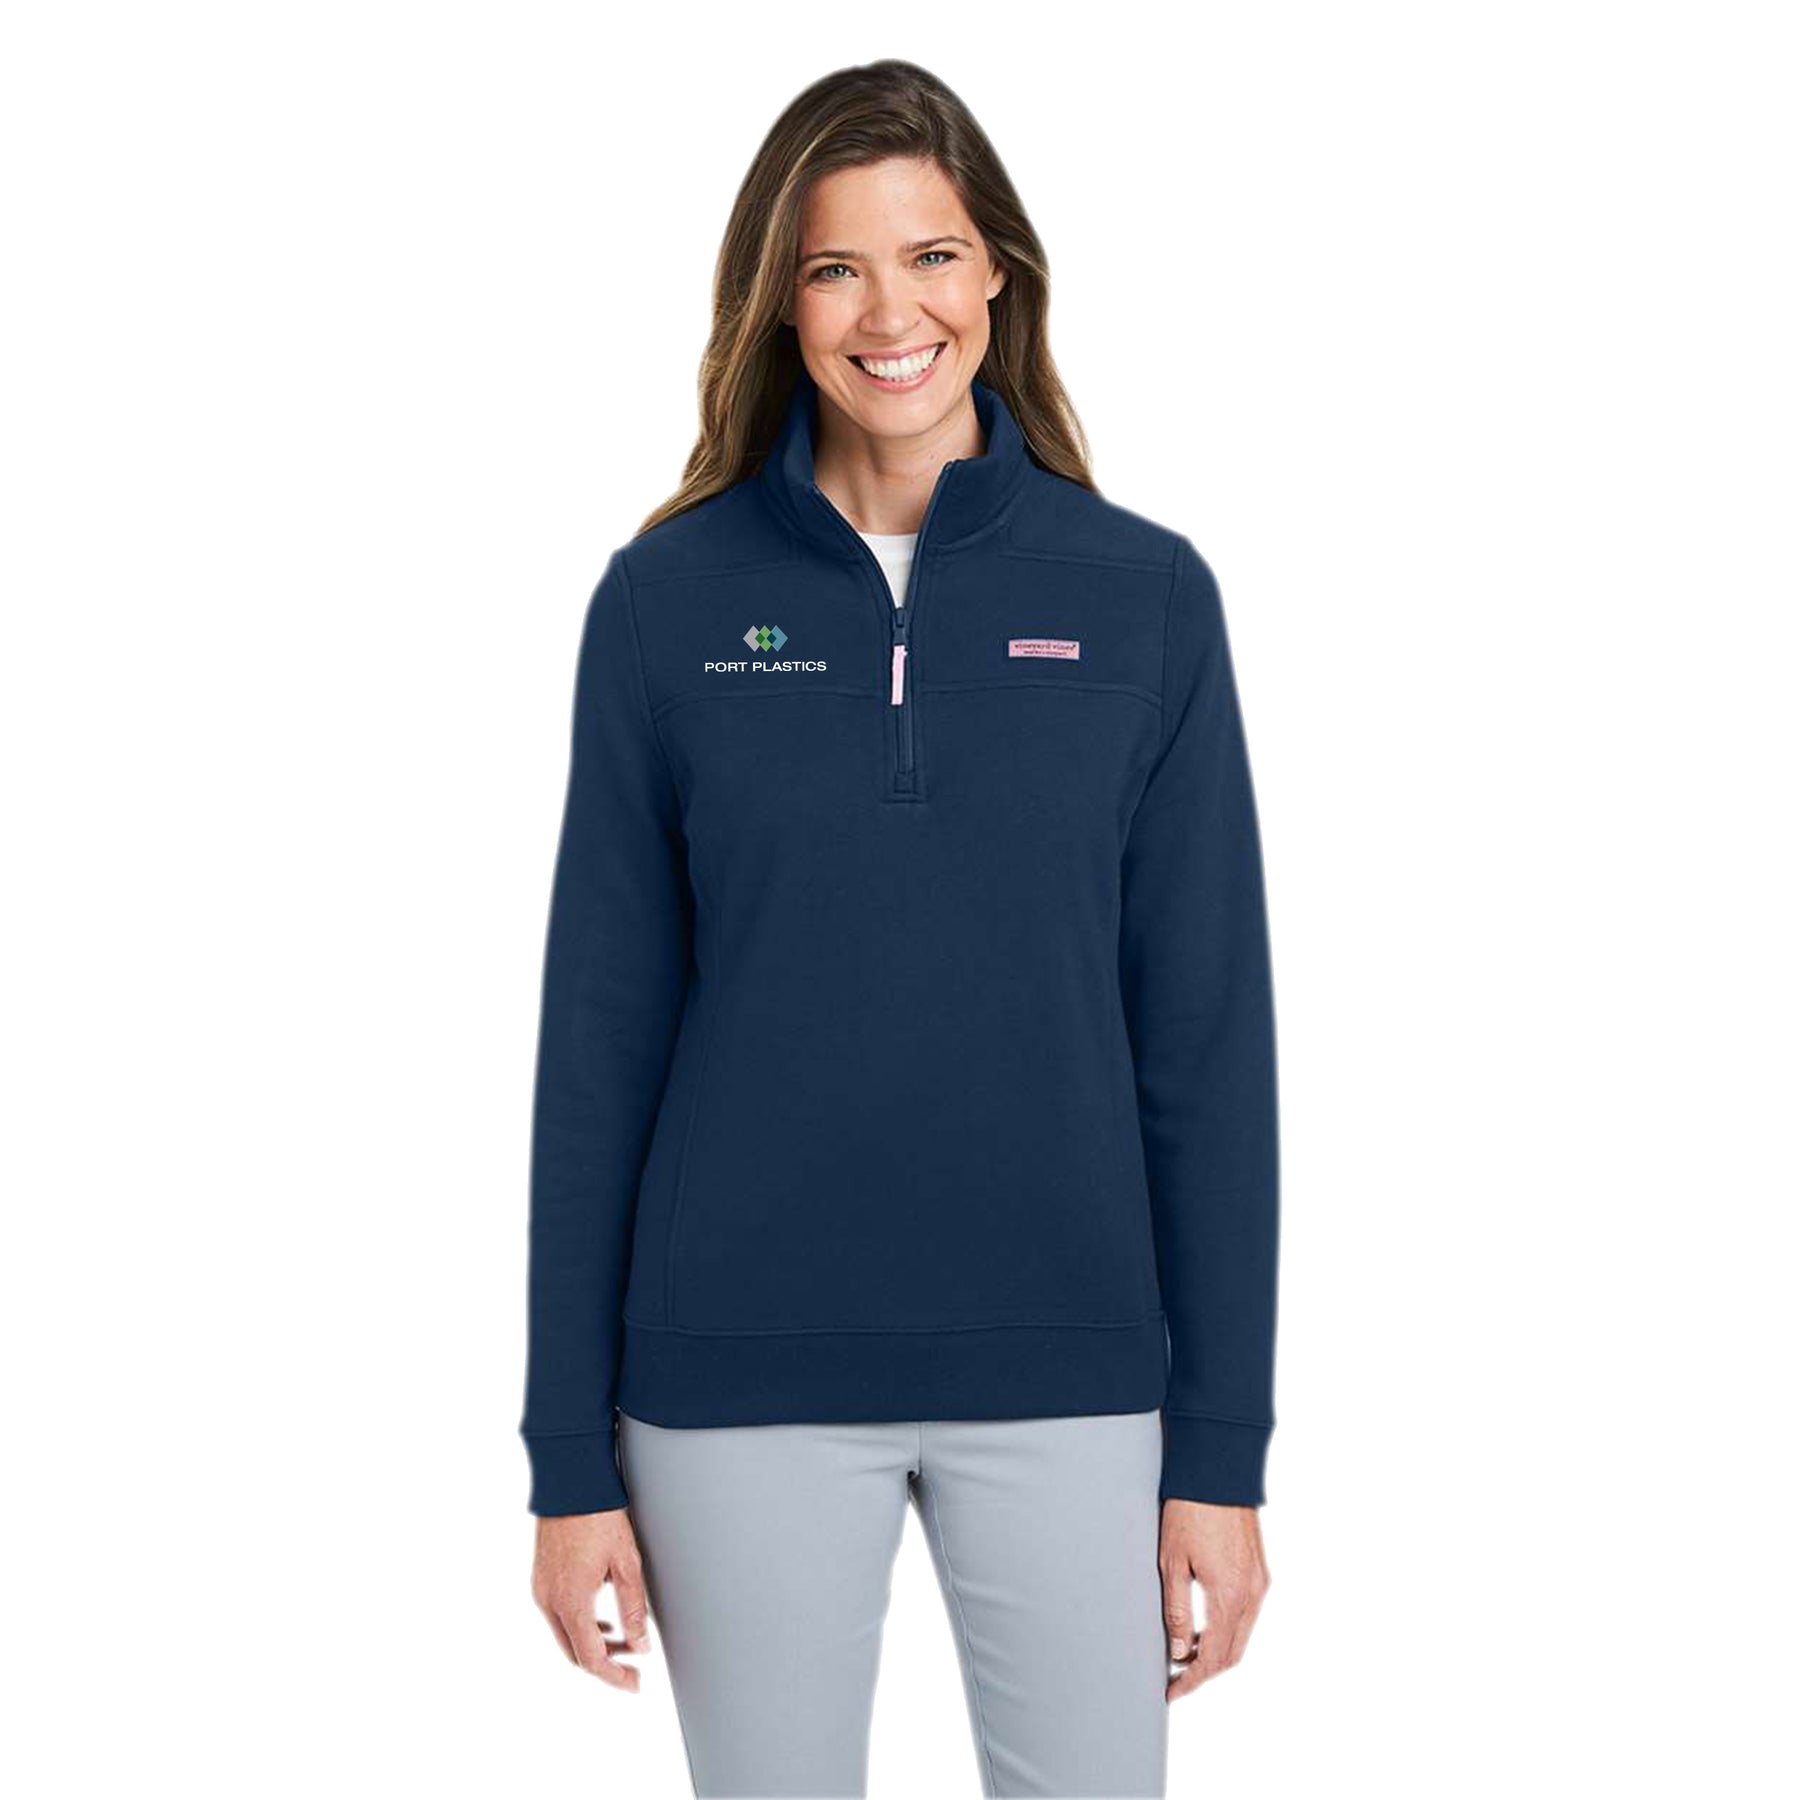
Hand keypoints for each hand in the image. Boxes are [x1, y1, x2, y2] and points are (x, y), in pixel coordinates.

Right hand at [532, 1509, 652, 1690]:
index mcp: (571, 1602)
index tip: (634, 1684)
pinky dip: (580, 1626)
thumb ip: (633, 1608)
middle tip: (633, 1664)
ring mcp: (541, 1590)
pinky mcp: (540, 1579)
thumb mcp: (626, 1563)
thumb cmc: (600, 1517)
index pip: (591, 1658)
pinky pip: (558, 1617)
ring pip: (565, 1636)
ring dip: (593, 1645)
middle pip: (575, 1653)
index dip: (614, 1677)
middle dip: (605, 1664)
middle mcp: (550, 1601)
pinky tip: (601, 1619)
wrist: (570, 1483)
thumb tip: (641, 1645)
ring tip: (623, 1641)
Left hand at [1160, 1499, 1269, 1700]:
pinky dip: (1228, 1630)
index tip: (1172, 1690)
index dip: (1192, 1680)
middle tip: (1177, 1678)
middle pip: (1233, 1654)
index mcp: (1230, 1596)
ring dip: (1217, 1652)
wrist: (1218, 1472)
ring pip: (1242, 1636)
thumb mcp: (1173, 1563)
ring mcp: (1260, 1582)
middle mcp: (1252, 1594)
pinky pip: (1248, 1615)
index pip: (1214, 1658)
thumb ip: (1178, 1612)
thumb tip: (1179, 1652)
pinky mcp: (1260, 1571)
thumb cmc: (1190, 1511)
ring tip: (1186, 1655)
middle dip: (1205, 1672)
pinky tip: (1206, 1626)